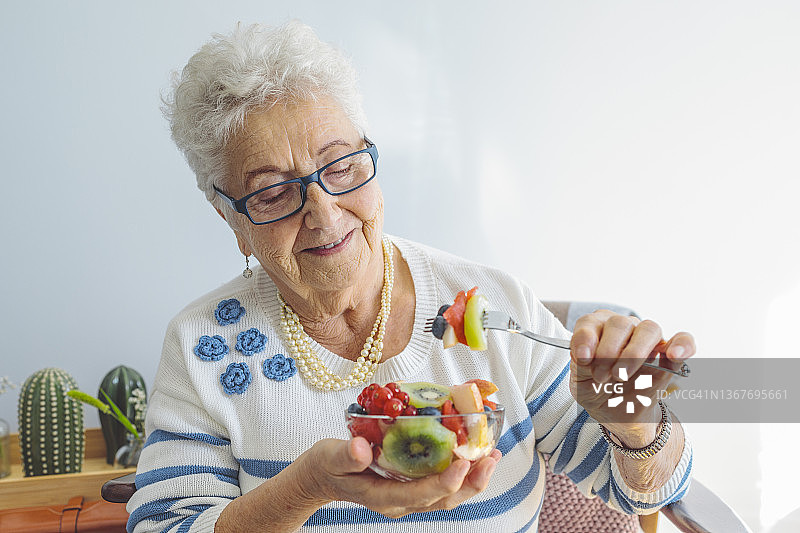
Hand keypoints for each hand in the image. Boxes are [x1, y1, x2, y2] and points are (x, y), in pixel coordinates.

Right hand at [299, 437, 501, 517]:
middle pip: (443, 499)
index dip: (445, 482)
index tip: (464, 463)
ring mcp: (408, 497)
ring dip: (472, 479)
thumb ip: (346, 455)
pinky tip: (473, 454)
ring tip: (492, 456)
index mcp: (383, 497)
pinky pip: (442, 485)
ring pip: (448, 495)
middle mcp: (401, 502)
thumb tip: (361, 447)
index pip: (420, 494)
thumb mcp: (330, 457)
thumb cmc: (326, 466)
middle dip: (471, 482)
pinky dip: (462, 473)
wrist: (321, 478)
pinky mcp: (411, 486)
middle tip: (490, 459)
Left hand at [568, 310, 694, 445]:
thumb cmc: (596, 390)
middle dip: (608, 351)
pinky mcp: (669, 357)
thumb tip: (584, 354)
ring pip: (649, 329)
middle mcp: (624, 328)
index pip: (591, 321)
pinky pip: (684, 341)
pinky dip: (682, 344)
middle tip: (601, 377)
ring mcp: (648, 341)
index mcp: (598, 329)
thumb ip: (580, 365)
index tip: (583, 358)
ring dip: (634, 352)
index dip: (585, 337)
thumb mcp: (580, 382)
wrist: (616, 413)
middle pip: (620, 323)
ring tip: (621, 376)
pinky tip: (674, 354)